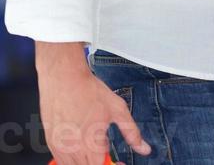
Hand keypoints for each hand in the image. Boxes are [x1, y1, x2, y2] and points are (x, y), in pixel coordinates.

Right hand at [37, 49, 150, 164]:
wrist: (64, 77)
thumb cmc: (89, 91)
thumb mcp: (117, 109)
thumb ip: (131, 132)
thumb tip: (144, 148)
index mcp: (92, 146)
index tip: (119, 162)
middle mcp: (74, 152)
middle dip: (100, 161)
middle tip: (104, 146)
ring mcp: (59, 149)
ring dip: (85, 160)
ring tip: (91, 142)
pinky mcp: (50, 143)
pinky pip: (62, 161)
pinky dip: (72, 158)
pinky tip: (79, 140)